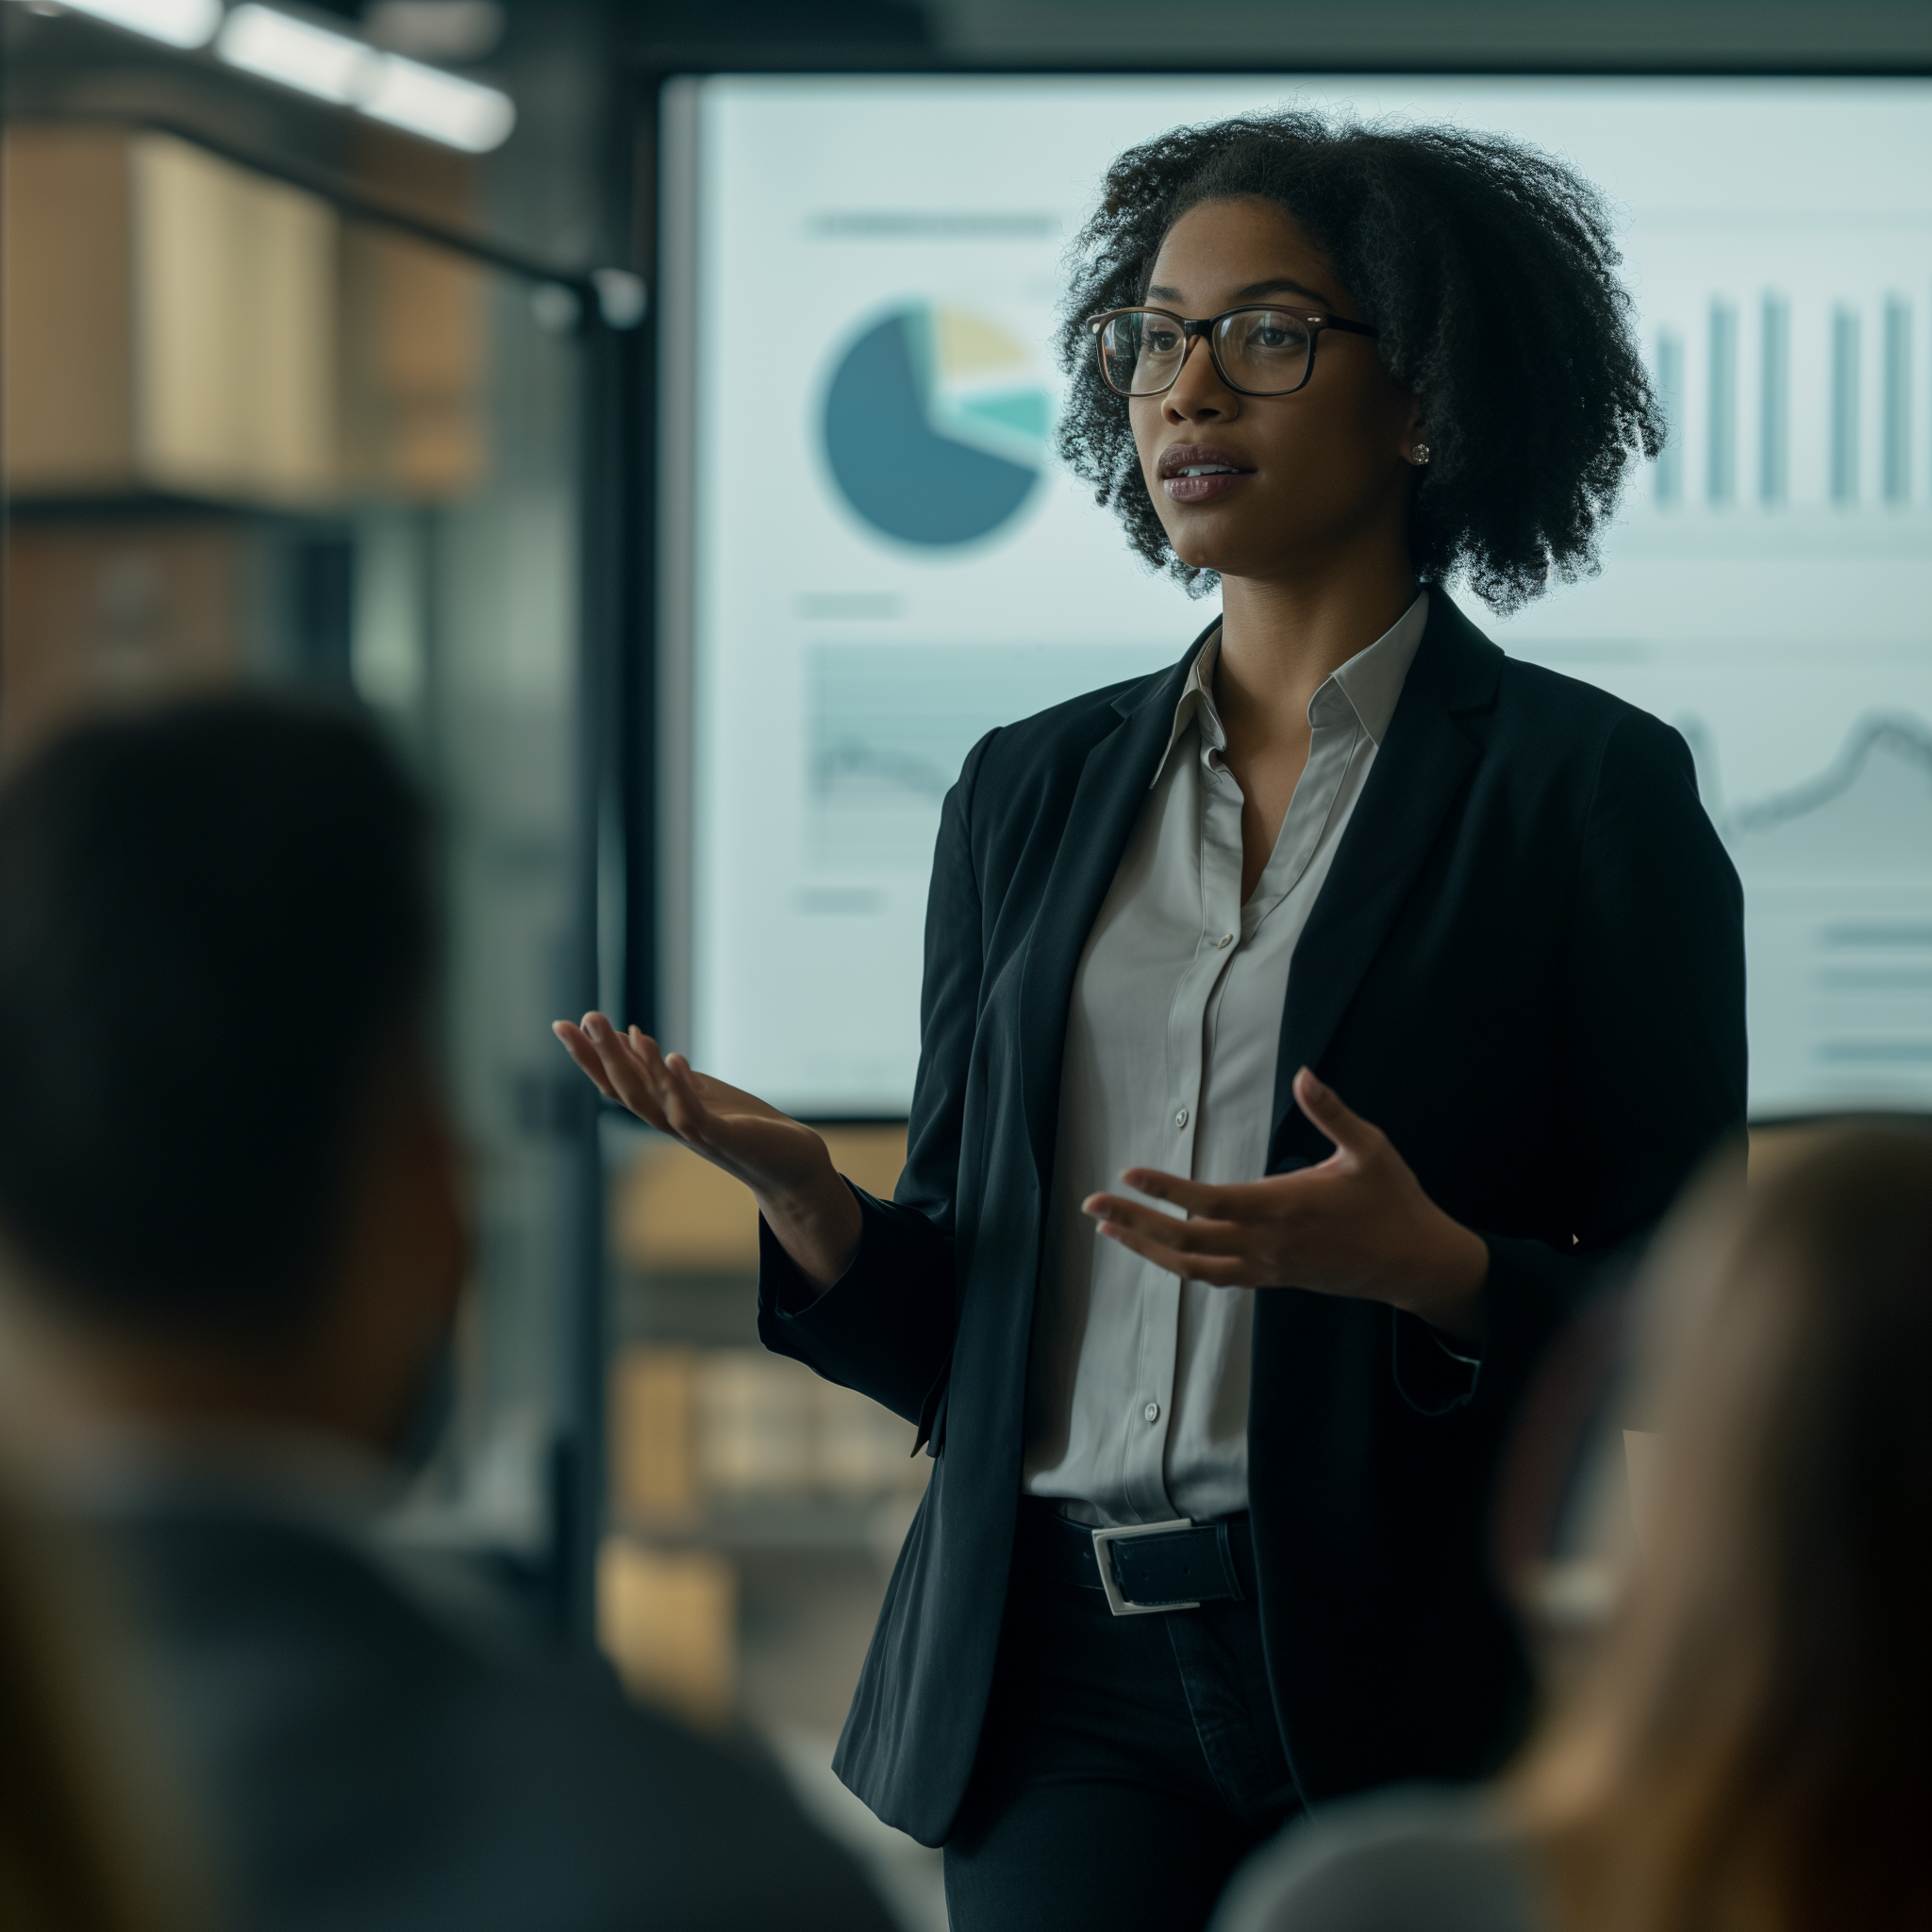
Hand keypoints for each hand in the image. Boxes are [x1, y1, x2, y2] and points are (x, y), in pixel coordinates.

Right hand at [552, 1014, 860, 1286]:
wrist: (790, 1165)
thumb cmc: (746, 1128)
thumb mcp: (700, 1091)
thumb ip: (664, 1072)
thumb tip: (632, 1037)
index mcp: (664, 1110)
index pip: (617, 1082)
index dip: (589, 1057)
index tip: (563, 1025)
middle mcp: (671, 1124)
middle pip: (625, 1091)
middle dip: (602, 1056)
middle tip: (584, 1018)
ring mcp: (695, 1134)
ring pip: (652, 1103)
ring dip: (634, 1067)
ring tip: (618, 1029)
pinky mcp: (724, 1139)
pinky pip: (695, 1115)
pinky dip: (682, 1088)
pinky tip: (674, 1057)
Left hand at [1081, 1067, 1487, 1342]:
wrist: (1415, 1263)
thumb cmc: (1393, 1202)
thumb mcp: (1370, 1149)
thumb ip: (1333, 1113)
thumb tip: (1304, 1075)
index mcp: (1283, 1207)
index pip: (1208, 1202)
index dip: (1165, 1191)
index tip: (1127, 1175)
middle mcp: (1267, 1243)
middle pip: (1185, 1240)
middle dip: (1133, 1223)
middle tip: (1091, 1205)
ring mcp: (1267, 1267)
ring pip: (1193, 1267)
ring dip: (1146, 1249)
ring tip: (1108, 1231)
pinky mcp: (1272, 1279)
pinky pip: (1215, 1278)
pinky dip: (1179, 1266)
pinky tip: (1157, 1251)